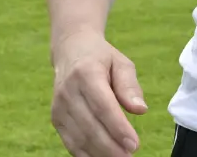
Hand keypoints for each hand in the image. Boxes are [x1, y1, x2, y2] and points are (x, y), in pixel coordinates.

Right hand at [50, 33, 147, 156]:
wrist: (71, 51)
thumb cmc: (102, 59)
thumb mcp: (121, 64)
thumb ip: (130, 87)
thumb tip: (141, 110)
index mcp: (86, 73)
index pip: (103, 106)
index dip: (118, 128)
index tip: (134, 144)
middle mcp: (68, 91)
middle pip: (90, 126)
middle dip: (111, 147)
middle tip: (130, 155)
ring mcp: (58, 106)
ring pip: (79, 138)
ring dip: (100, 153)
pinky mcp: (56, 119)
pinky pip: (70, 142)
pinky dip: (86, 154)